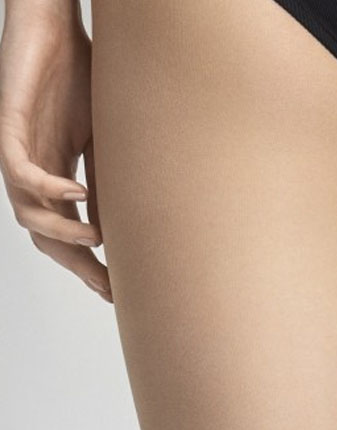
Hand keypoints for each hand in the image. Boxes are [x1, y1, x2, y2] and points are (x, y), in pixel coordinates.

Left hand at [0, 3, 110, 300]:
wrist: (54, 24)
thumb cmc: (81, 73)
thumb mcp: (104, 140)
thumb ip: (106, 182)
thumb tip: (120, 229)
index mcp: (55, 177)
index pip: (67, 236)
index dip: (88, 266)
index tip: (116, 290)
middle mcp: (33, 172)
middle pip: (47, 237)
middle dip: (77, 265)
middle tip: (108, 284)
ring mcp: (19, 153)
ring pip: (29, 215)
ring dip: (62, 234)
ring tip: (96, 240)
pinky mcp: (8, 129)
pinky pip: (20, 174)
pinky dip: (50, 190)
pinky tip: (78, 195)